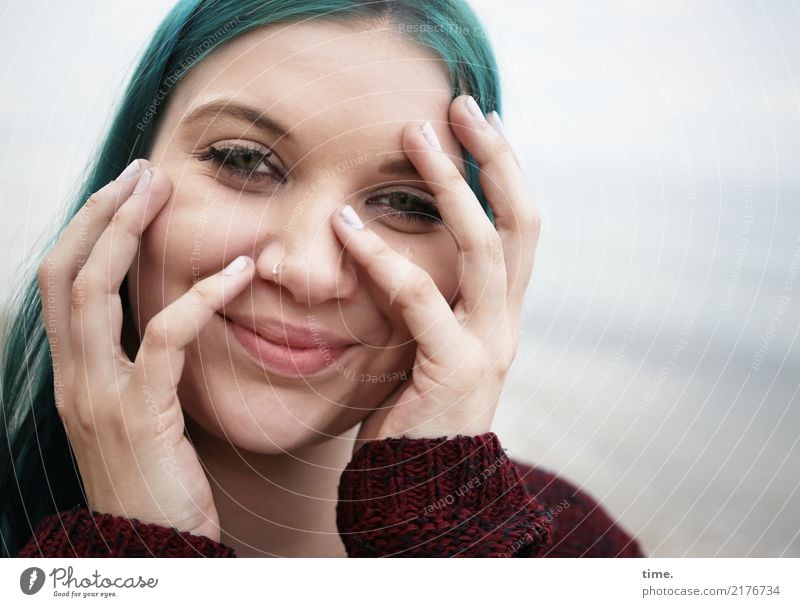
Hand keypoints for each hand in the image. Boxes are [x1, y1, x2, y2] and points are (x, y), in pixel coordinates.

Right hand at [36, 160, 255, 540]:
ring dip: (124, 232)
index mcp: (75, 377)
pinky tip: (237, 272)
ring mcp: (97, 398)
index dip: (85, 231)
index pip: (60, 286)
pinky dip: (198, 298)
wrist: (153, 553)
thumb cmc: (158, 482)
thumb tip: (166, 324)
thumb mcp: (139, 418)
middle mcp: (73, 380)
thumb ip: (142, 371)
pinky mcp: (138, 417)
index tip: (122, 191)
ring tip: (160, 190)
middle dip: (97, 214)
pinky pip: (164, 341)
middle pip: (63, 274)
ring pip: (92, 294)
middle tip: (140, 172)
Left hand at [331, 95, 540, 448]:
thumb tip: (399, 248)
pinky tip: (346, 227)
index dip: (505, 173)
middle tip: (458, 106)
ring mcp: (487, 345)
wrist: (423, 490)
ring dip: (449, 187)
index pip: (519, 228)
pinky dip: (382, 257)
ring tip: (413, 137)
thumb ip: (432, 299)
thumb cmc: (416, 411)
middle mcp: (507, 321)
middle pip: (520, 223)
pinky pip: (418, 300)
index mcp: (502, 312)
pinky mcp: (452, 370)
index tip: (478, 125)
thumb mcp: (433, 345)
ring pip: (483, 248)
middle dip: (495, 159)